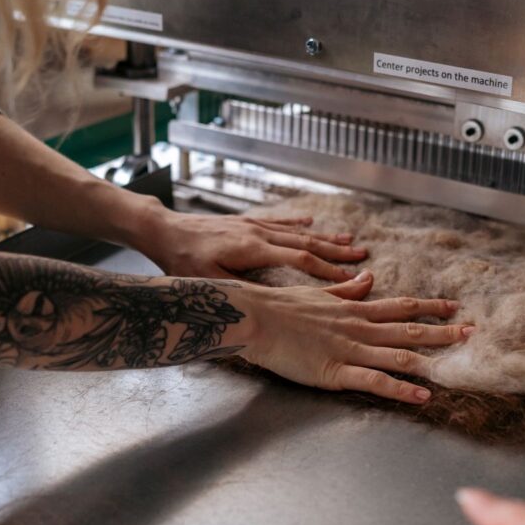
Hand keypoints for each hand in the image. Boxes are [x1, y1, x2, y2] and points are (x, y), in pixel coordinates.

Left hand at [139, 207, 367, 281]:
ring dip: (325, 237)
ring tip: (349, 240)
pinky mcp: (245, 222)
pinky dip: (299, 223)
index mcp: (253, 250)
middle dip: (336, 251)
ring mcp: (253, 225)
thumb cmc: (181, 261)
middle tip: (362, 256)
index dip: (326, 270)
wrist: (162, 230)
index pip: (300, 259)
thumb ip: (243, 291)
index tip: (349, 278)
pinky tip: (312, 221)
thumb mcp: (210, 283)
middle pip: (307, 242)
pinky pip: (279, 222)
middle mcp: (258, 233)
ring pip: (297, 231)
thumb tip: (276, 302)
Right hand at [231, 271, 473, 403]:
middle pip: (409, 328)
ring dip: (432, 358)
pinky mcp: (337, 372)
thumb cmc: (280, 306)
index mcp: (353, 309)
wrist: (256, 317)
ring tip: (459, 362)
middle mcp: (359, 327)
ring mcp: (350, 349)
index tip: (454, 307)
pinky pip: (376, 381)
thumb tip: (368, 278)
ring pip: (399, 353)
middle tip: (473, 332)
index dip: (430, 307)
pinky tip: (422, 396)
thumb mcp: (319, 292)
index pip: (400, 306)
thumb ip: (346, 289)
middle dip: (443, 331)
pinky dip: (401, 389)